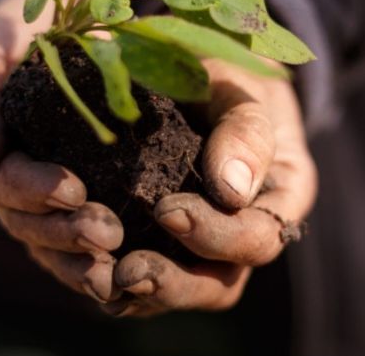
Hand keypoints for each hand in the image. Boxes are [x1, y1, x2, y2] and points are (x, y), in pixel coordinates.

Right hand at [0, 0, 123, 302]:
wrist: (33, 39)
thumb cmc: (6, 34)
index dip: (33, 189)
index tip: (74, 189)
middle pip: (21, 221)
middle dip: (63, 232)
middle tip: (108, 233)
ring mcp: (18, 202)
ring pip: (42, 243)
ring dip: (78, 261)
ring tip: (116, 271)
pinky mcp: (52, 206)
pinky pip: (64, 245)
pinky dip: (87, 264)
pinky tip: (120, 277)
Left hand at [106, 59, 317, 315]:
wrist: (198, 70)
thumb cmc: (225, 73)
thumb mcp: (240, 87)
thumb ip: (244, 132)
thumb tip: (232, 191)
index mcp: (281, 195)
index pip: (258, 239)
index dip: (216, 236)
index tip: (166, 210)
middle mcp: (247, 230)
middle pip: (221, 283)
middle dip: (175, 285)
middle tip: (128, 271)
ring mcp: (207, 244)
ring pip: (183, 291)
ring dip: (141, 295)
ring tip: (100, 278)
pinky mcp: (166, 244)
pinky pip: (146, 280)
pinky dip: (114, 281)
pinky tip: (83, 270)